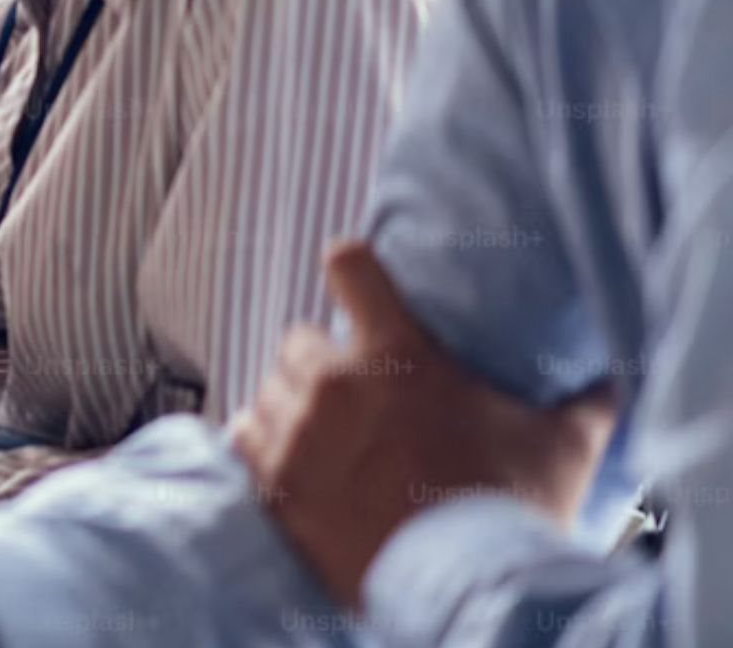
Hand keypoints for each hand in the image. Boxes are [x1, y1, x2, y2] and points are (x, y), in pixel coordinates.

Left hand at [230, 240, 618, 609]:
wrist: (465, 591)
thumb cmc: (512, 512)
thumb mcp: (562, 446)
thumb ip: (584, 400)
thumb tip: (615, 375)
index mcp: (397, 355)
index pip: (348, 265)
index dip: (352, 271)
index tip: (355, 283)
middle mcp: (333, 386)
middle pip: (300, 340)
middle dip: (324, 364)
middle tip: (356, 401)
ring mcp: (296, 435)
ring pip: (270, 391)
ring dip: (293, 409)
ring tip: (329, 443)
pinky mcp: (271, 485)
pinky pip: (241, 437)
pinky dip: (261, 448)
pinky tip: (291, 465)